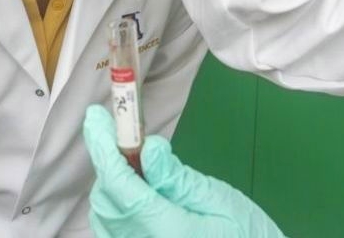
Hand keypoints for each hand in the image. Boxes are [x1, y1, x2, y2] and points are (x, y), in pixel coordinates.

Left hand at [83, 105, 286, 237]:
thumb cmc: (247, 234)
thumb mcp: (219, 200)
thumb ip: (178, 179)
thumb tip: (147, 148)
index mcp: (167, 232)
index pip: (121, 185)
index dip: (104, 148)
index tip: (96, 116)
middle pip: (108, 200)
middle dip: (110, 163)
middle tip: (122, 132)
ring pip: (105, 216)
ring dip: (111, 183)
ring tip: (132, 158)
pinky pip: (113, 232)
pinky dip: (115, 205)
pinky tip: (134, 188)